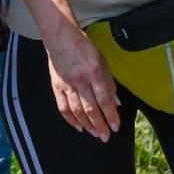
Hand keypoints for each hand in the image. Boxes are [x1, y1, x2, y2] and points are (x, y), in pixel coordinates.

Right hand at [43, 22, 119, 140]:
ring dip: (87, 124)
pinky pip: (63, 106)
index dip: (111, 115)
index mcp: (94, 72)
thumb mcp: (102, 61)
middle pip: (91, 108)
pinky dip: (70, 119)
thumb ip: (109, 82)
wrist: (60, 37)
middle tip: (106, 136)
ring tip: (95, 134)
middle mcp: (80, 80)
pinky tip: (78, 126)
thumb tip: (115, 103)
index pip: (104, 99)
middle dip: (100, 125)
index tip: (116, 126)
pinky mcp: (57, 86)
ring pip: (77, 110)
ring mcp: (67, 84)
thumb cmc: (84, 47)